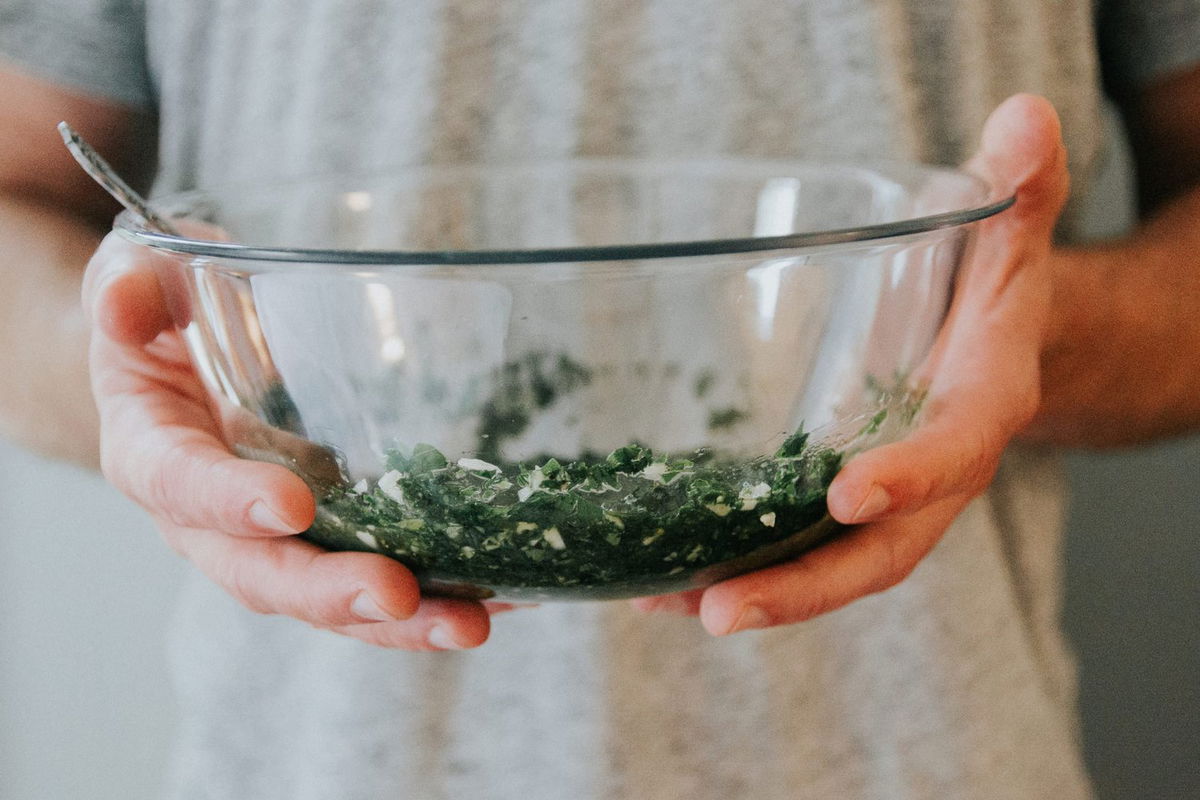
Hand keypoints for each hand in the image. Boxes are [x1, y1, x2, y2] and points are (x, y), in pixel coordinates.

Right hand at [83, 233, 505, 649]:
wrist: (185, 357)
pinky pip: (380, 573)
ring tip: (470, 623)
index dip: (231, 503)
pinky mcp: (333, 536)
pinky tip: (505, 593)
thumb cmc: (167, 316)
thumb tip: (122, 305)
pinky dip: (440, 593)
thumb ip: (133, 287)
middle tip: (398, 596)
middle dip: (331, 592)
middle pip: (265, 575)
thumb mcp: (141, 282)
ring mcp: (277, 539)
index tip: (291, 507)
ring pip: (330, 598)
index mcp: (155, 455)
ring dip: (401, 621)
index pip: (183, 487)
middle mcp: (211, 521)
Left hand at [633, 94, 1070, 633]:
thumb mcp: (1010, 235)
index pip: (948, 456)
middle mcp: (928, 479)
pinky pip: (789, 545)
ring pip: (822, 566)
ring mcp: (878, 501)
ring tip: (662, 602)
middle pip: (875, 554)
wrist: (992, 341)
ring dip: (747, 592)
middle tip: (722, 610)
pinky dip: (731, 566)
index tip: (845, 493)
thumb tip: (1023, 117)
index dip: (906, 478)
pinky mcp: (832, 500)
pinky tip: (662, 578)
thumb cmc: (994, 288)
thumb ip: (1019, 188)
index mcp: (975, 415)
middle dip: (802, 587)